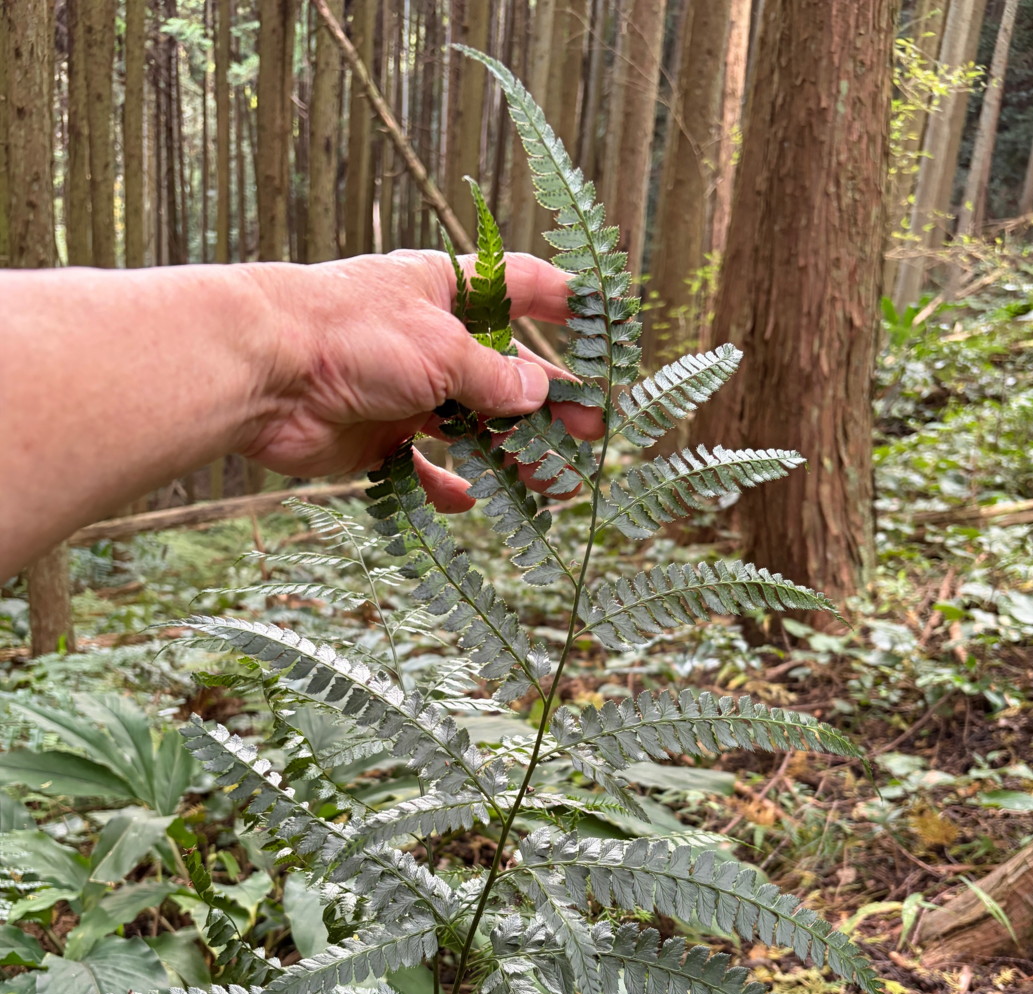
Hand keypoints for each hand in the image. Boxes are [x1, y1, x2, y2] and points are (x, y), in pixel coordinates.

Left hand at [246, 250, 602, 510]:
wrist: (263, 372)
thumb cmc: (350, 334)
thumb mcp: (441, 349)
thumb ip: (494, 376)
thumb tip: (537, 393)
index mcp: (444, 291)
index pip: (519, 287)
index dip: (563, 301)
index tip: (602, 323)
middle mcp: (427, 339)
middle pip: (503, 373)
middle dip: (549, 405)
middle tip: (590, 436)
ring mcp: (401, 390)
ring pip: (470, 426)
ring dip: (510, 454)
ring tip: (551, 483)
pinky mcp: (374, 437)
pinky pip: (419, 468)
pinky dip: (443, 485)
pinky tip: (470, 500)